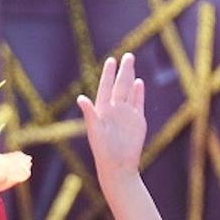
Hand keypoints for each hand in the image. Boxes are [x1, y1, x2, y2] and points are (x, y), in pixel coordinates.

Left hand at [79, 52, 146, 178]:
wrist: (118, 164)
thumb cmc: (103, 150)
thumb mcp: (95, 130)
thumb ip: (89, 113)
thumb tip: (80, 98)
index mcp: (102, 111)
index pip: (105, 88)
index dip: (108, 75)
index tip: (111, 61)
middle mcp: (114, 110)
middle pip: (119, 86)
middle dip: (123, 71)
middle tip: (127, 55)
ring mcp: (126, 114)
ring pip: (129, 91)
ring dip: (131, 78)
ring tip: (131, 64)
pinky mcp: (138, 120)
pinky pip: (138, 103)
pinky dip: (139, 93)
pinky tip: (139, 82)